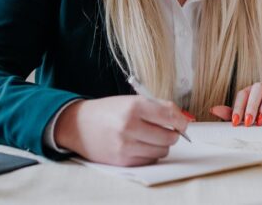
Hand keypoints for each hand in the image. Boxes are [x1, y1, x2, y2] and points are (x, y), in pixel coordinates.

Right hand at [54, 95, 193, 165]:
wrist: (78, 125)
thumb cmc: (108, 111)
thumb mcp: (131, 100)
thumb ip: (158, 107)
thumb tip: (182, 119)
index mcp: (134, 107)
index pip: (170, 116)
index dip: (181, 121)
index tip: (183, 123)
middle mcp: (129, 127)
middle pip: (169, 137)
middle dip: (172, 134)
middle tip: (166, 129)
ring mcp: (125, 146)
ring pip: (162, 150)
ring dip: (161, 144)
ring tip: (150, 136)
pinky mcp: (123, 161)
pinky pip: (150, 160)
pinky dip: (150, 153)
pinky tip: (139, 145)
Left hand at [209, 82, 261, 125]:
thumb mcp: (251, 122)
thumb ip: (234, 115)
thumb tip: (213, 109)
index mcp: (257, 93)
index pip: (244, 93)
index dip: (238, 107)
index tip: (235, 123)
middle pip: (258, 88)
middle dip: (250, 106)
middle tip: (247, 122)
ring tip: (261, 122)